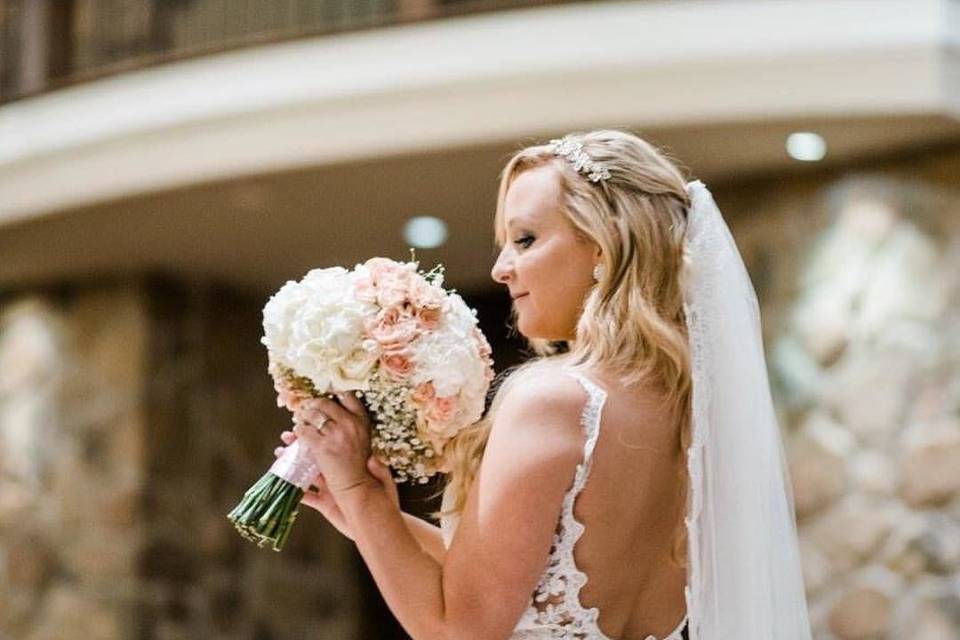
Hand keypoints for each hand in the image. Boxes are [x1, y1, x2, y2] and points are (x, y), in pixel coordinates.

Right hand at [275, 430, 399, 540]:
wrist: (378, 527)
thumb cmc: (384, 504)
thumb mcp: (384, 485)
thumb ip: (379, 471)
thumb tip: (373, 458)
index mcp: (350, 466)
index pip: (334, 447)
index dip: (323, 436)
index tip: (314, 427)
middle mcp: (337, 475)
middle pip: (316, 456)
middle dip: (301, 446)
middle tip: (286, 436)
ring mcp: (329, 490)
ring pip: (307, 474)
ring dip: (292, 464)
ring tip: (279, 454)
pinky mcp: (324, 505)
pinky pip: (306, 497)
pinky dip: (294, 491)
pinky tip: (282, 483)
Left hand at [288, 392, 401, 499]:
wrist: (362, 493)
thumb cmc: (370, 478)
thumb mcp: (374, 452)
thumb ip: (363, 439)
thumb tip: (353, 430)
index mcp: (363, 423)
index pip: (349, 398)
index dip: (337, 396)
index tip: (330, 397)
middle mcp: (349, 425)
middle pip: (326, 404)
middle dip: (314, 404)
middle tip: (308, 407)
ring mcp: (334, 435)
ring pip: (312, 416)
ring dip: (304, 416)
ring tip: (300, 420)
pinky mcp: (321, 448)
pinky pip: (305, 433)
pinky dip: (299, 432)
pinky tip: (295, 435)